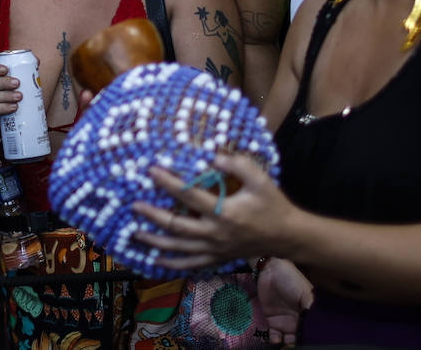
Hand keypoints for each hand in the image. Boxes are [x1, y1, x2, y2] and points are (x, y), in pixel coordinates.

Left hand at [132, 152, 294, 267]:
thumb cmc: (273, 205)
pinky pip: (191, 264)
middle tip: (134, 206)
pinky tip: (156, 260)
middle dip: (153, 216)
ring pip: (179, 248)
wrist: (287, 236)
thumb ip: (237, 164)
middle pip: (177, 226)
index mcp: (224, 212)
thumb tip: (212, 156)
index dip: (168, 183)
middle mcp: (215, 233)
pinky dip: (172, 263)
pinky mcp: (217, 258)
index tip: (151, 171)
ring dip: (155, 241)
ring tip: (135, 233)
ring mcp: (215, 249)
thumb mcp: (260, 179)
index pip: (189, 196)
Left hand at [258, 258, 313, 345]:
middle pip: (300, 337)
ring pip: (288, 341)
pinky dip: (275, 341)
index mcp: (308, 314)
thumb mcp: (305, 293)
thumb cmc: (291, 279)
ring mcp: (285, 322)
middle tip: (294, 345)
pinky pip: (274, 336)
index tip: (308, 341)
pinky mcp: (272, 321)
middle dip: (298, 344)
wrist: (270, 270)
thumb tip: (318, 325)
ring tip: (286, 345)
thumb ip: (311, 308)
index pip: (311, 330)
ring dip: (287, 345)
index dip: (310, 337)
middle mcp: (298, 320)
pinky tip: (276, 340)